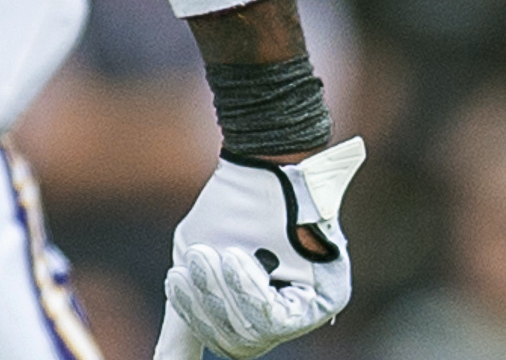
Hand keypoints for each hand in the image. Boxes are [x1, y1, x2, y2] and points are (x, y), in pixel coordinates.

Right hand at [155, 139, 364, 359]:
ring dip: (224, 294)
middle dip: (208, 305)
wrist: (263, 164)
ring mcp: (318, 309)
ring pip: (255, 334)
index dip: (199, 316)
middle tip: (193, 262)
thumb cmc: (232, 213)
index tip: (176, 278)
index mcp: (267, 313)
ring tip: (213, 255)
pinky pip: (276, 319)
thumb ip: (188, 322)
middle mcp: (297, 319)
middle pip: (241, 345)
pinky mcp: (330, 295)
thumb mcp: (201, 273)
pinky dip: (247, 290)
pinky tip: (238, 259)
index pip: (230, 343)